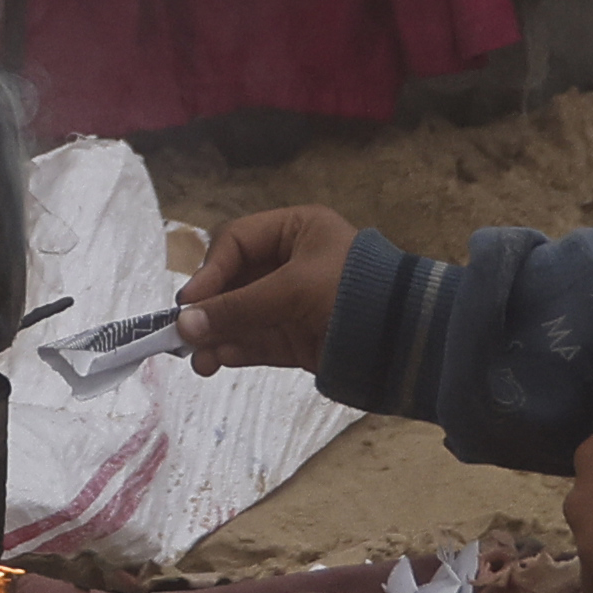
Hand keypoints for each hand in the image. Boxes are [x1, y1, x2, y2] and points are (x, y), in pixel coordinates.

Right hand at [178, 205, 360, 371]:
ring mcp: (294, 304)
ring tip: (196, 358)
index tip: (192, 301)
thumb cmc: (353, 292)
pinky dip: (234, 350)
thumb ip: (238, 308)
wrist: (408, 339)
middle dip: (210, 308)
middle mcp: (292, 264)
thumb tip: (184, 324)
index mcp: (297, 231)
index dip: (211, 269)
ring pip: (242, 316)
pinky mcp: (298, 339)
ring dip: (216, 334)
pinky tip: (214, 361)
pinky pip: (256, 341)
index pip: (238, 241)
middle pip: (235, 281)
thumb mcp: (293, 290)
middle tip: (184, 332)